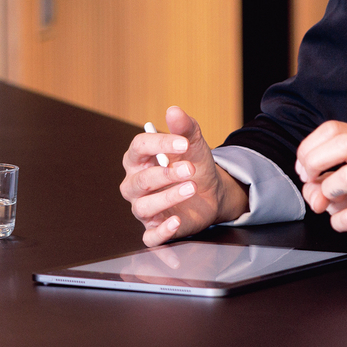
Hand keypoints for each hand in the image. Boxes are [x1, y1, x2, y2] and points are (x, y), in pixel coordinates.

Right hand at [120, 106, 248, 246]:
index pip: (138, 148)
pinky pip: (150, 235)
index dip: (158, 144)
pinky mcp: (155, 228)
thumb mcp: (193, 144)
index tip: (182, 143)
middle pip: (140, 181)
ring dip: (168, 198)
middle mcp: (136, 184)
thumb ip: (184, 127)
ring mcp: (144, 208)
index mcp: (139, 159)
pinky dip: (161, 231)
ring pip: (144, 207)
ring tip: (191, 187)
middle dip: (165, 174)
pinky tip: (176, 221)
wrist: (211, 191)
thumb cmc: (194, 165)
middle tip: (190, 168)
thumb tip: (173, 111)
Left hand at [295, 122, 346, 269]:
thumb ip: (318, 183)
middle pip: (344, 143)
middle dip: (315, 162)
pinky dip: (340, 221)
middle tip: (312, 180)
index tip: (305, 168)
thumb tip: (309, 188)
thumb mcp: (341, 188)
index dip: (309, 148)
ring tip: (332, 202)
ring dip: (328, 191)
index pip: (333, 129)